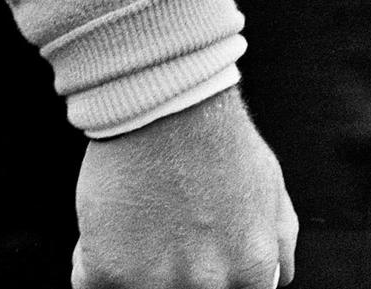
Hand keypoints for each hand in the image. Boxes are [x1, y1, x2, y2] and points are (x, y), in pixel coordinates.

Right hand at [73, 88, 296, 287]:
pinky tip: (113, 222)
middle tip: (168, 237)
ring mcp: (155, 285)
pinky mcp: (106, 274)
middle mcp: (207, 286)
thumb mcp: (271, 186)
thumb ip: (279, 241)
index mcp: (251, 270)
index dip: (216, 282)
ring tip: (142, 227)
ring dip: (134, 271)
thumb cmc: (221, 141)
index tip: (198, 261)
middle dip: (173, 274)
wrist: (170, 100)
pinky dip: (95, 259)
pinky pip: (91, 285)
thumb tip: (275, 279)